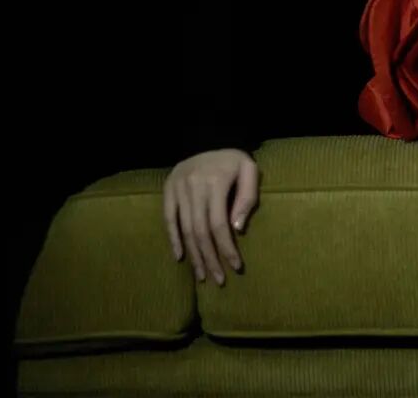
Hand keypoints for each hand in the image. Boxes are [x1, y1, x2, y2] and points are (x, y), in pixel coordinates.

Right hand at [164, 148, 260, 284]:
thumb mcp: (249, 170)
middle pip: (200, 231)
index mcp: (215, 181)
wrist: (208, 138)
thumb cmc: (233, 160)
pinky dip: (174, 239)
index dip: (226, 248)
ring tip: (202, 275)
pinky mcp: (167, 190)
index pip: (219, 224)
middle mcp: (193, 186)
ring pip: (185, 228)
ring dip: (193, 255)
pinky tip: (180, 257)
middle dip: (210, 258)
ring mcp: (177, 188)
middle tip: (218, 279)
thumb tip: (237, 229)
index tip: (235, 267)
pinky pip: (168, 219)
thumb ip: (247, 198)